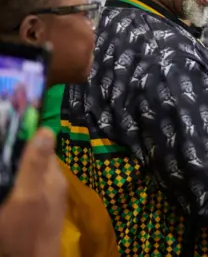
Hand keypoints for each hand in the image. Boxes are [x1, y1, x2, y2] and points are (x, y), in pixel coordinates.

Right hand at [0, 128, 67, 256]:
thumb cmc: (26, 230)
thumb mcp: (27, 195)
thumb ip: (36, 165)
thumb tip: (47, 129)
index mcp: (53, 176)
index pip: (43, 145)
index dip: (27, 134)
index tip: (9, 125)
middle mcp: (55, 183)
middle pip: (37, 158)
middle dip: (20, 151)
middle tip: (3, 145)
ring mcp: (49, 197)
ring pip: (34, 173)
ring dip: (20, 167)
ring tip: (4, 163)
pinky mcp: (41, 209)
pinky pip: (32, 188)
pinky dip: (21, 183)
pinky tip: (11, 187)